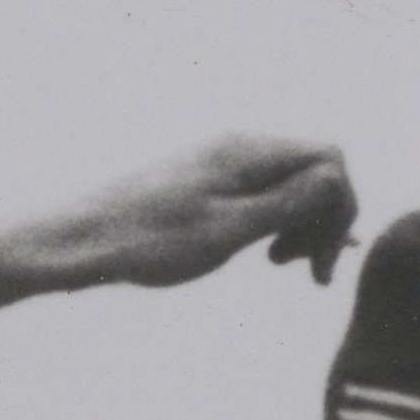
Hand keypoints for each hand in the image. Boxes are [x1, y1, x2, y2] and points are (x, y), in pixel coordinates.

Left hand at [0, 136, 359, 312]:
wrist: (78, 241)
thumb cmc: (148, 240)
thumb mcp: (229, 230)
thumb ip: (290, 203)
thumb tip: (339, 182)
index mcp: (247, 150)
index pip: (330, 159)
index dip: (341, 209)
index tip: (318, 265)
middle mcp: (238, 146)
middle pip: (314, 169)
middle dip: (322, 219)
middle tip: (303, 273)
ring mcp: (220, 163)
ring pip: (288, 184)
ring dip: (298, 224)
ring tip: (277, 265)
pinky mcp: (205, 183)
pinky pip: (259, 194)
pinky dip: (273, 223)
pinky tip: (271, 254)